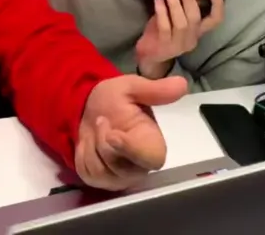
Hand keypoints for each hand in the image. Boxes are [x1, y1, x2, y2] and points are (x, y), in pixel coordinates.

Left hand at [75, 75, 187, 190]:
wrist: (88, 105)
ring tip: (98, 127)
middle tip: (101, 119)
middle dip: (104, 144)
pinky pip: (87, 173)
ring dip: (92, 146)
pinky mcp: (100, 181)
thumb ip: (155, 90)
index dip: (132, 150)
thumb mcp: (132, 88)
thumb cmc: (115, 99)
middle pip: (121, 169)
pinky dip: (82, 155)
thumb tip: (183, 84)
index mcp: (152, 144)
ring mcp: (119, 176)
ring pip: (101, 172)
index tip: (113, 134)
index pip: (152, 159)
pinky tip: (88, 141)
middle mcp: (139, 166)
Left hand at [134, 0, 224, 78]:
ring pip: (181, 23)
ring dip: (175, 3)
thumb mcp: (176, 19)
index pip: (215, 21)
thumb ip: (183, 7)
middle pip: (195, 18)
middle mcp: (191, 39)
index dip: (218, 5)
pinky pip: (165, 27)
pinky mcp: (164, 46)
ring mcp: (178, 45)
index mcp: (197, 32)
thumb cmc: (162, 32)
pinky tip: (158, 0)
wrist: (148, 55)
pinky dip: (162, 12)